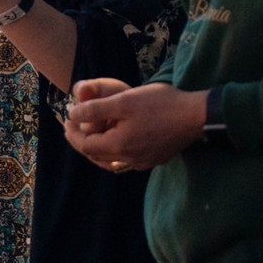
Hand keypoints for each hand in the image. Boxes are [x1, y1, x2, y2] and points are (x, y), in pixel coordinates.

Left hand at [64, 80, 204, 171]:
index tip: (66, 120)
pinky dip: (114, 151)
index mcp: (118, 146)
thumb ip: (96, 109)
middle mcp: (128, 160)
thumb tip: (73, 114)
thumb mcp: (124, 101)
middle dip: (83, 141)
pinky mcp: (154, 159)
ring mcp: (143, 162)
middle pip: (97, 156)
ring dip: (98, 148)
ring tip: (91, 134)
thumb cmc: (159, 104)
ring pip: (111, 160)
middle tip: (74, 127)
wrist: (195, 116)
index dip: (73, 133)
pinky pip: (126, 159)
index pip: (86, 145)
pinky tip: (117, 140)